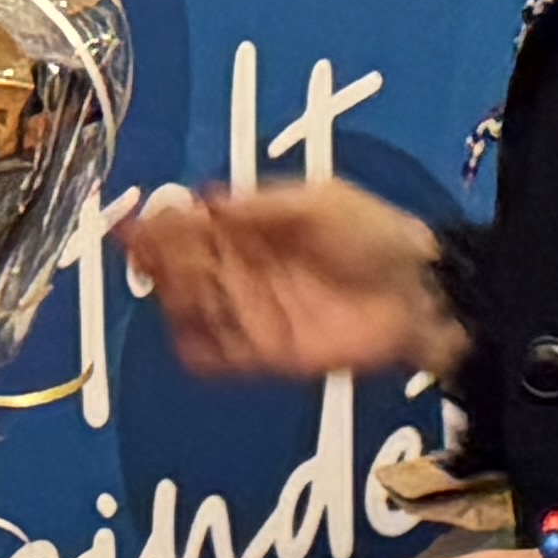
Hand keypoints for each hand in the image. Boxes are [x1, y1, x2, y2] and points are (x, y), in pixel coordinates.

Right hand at [130, 179, 459, 385]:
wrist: (419, 294)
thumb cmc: (375, 237)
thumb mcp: (318, 201)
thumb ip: (260, 205)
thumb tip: (206, 201)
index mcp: (253, 230)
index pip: (192, 227)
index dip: (163, 225)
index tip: (138, 222)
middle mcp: (245, 271)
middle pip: (184, 268)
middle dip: (161, 260)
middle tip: (146, 252)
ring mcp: (253, 313)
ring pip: (193, 309)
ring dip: (174, 299)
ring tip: (170, 287)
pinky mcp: (266, 352)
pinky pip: (217, 356)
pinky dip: (196, 351)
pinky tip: (182, 336)